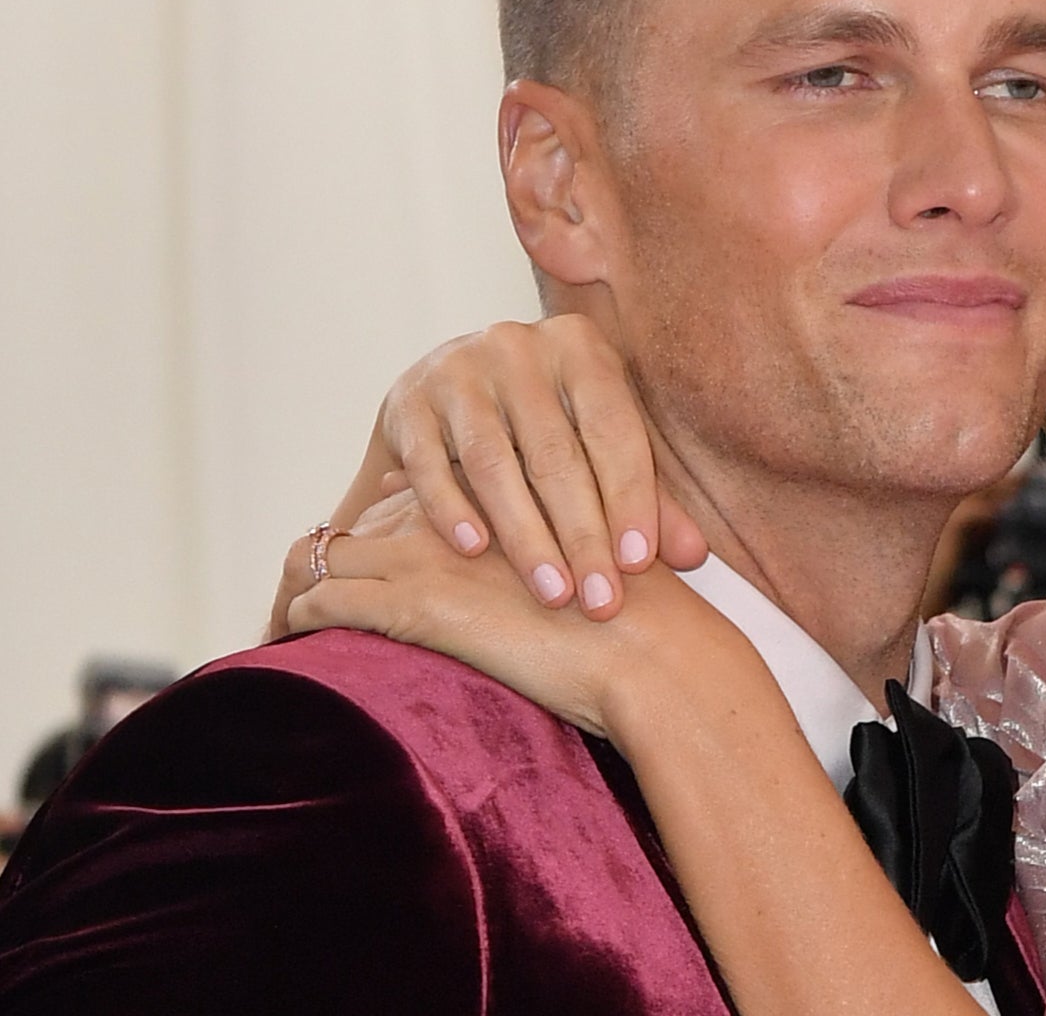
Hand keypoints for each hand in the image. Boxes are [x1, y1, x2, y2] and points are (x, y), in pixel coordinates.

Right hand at [275, 315, 707, 637]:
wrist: (450, 392)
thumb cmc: (547, 426)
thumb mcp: (600, 445)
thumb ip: (645, 497)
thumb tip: (693, 556)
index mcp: (580, 347)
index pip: (614, 429)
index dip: (631, 497)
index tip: (639, 563)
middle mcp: (517, 346)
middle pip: (557, 451)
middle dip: (582, 533)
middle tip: (600, 600)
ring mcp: (456, 370)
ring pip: (494, 461)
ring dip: (525, 534)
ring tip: (552, 592)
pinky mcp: (406, 402)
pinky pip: (429, 462)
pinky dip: (450, 507)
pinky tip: (475, 551)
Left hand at [284, 489, 754, 741]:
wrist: (655, 655)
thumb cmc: (641, 626)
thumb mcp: (590, 566)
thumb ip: (548, 556)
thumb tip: (520, 582)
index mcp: (497, 498)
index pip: (404, 498)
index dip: (374, 533)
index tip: (357, 572)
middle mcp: (455, 512)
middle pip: (353, 523)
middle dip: (320, 562)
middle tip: (296, 606)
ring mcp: (430, 553)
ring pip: (318, 554)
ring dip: (292, 590)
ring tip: (282, 631)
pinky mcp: (413, 601)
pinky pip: (319, 599)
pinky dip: (294, 623)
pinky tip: (292, 650)